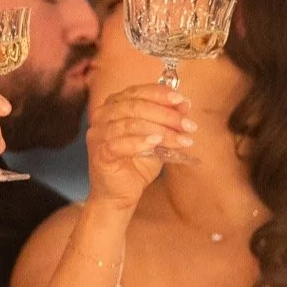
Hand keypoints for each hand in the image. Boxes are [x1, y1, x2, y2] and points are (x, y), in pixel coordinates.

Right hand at [86, 83, 195, 207]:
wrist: (120, 195)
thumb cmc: (137, 164)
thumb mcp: (158, 138)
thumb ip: (168, 121)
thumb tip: (185, 104)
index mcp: (115, 104)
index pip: (138, 91)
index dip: (161, 94)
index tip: (183, 101)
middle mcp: (102, 115)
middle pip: (136, 106)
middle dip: (166, 115)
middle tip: (189, 125)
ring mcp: (98, 134)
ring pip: (130, 124)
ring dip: (160, 130)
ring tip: (181, 139)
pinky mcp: (99, 153)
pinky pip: (119, 143)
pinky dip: (139, 142)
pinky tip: (156, 143)